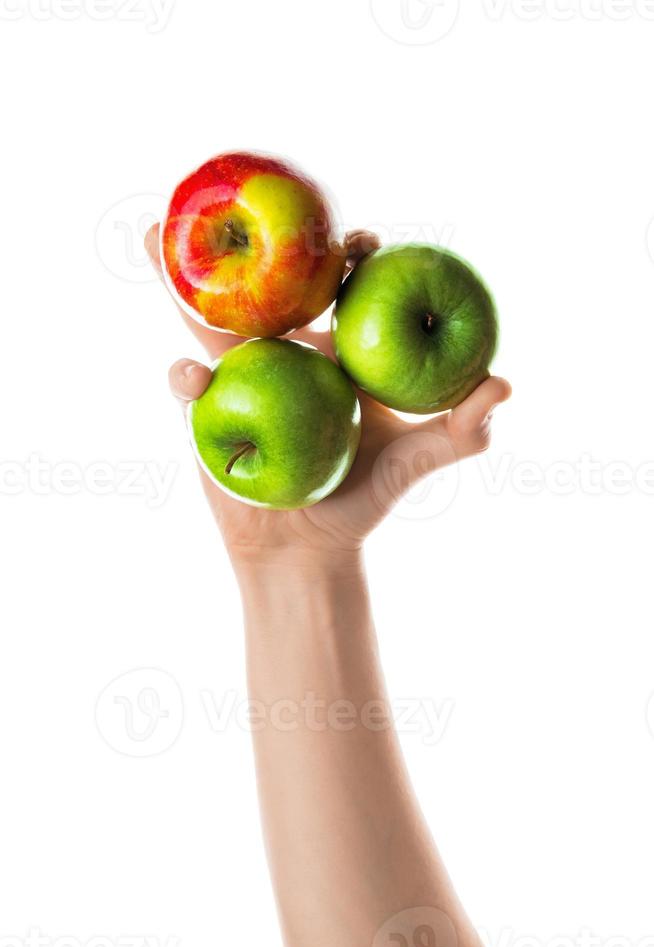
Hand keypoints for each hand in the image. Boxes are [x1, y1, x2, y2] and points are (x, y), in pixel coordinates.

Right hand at [145, 226, 510, 568]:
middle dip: (261, 245)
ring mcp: (243, 375)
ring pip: (210, 319)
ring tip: (156, 231)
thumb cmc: (364, 501)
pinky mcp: (206, 410)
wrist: (306, 549)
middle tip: (259, 208)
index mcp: (337, 353)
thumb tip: (503, 384)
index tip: (363, 241)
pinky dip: (184, 378)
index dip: (352, 259)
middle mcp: (288, 353)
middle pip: (271, 287)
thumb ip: (461, 431)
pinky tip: (188, 378)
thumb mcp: (415, 464)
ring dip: (180, 279)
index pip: (344, 292)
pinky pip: (188, 385)